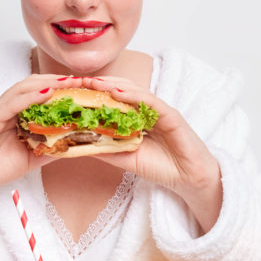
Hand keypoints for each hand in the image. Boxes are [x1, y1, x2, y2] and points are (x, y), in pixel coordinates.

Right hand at [0, 73, 83, 251]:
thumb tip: (77, 144)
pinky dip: (29, 97)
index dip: (64, 88)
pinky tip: (46, 93)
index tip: (86, 87)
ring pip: (24, 89)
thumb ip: (52, 148)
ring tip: (68, 82)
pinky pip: (10, 104)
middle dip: (59, 80)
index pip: (43, 93)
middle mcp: (8, 107)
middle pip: (35, 84)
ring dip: (47, 83)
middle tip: (83, 80)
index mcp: (19, 114)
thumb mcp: (33, 158)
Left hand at [80, 76, 222, 232]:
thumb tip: (76, 143)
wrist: (188, 179)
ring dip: (112, 84)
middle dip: (98, 85)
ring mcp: (159, 110)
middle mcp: (146, 110)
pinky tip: (116, 93)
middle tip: (75, 81)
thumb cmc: (160, 167)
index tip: (71, 90)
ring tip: (92, 82)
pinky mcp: (171, 115)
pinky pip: (150, 101)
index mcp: (135, 117)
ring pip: (133, 91)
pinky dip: (133, 96)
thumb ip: (104, 149)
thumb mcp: (124, 158)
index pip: (112, 100)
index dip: (93, 93)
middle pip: (120, 90)